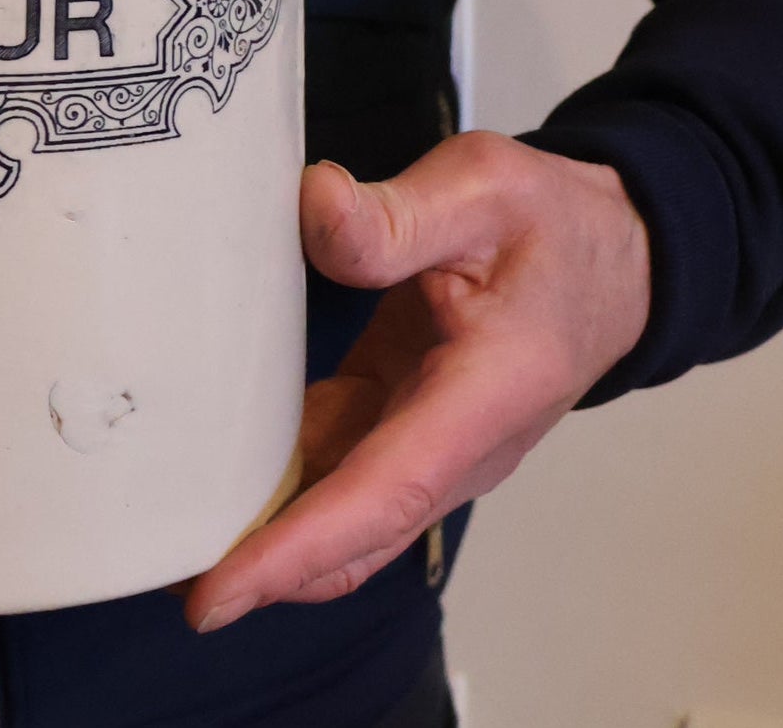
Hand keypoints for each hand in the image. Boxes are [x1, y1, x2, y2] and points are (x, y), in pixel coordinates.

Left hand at [186, 131, 649, 631]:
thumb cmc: (555, 226)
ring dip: (265, 528)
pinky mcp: (401, 411)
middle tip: (166, 576)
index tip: (221, 592)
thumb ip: (396, 212)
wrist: (616, 251)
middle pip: (353, 530)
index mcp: (483, 396)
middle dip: (263, 568)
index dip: (297, 549)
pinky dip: (280, 476)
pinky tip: (216, 463)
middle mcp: (456, 441)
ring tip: (172, 528)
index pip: (382, 494)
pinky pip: (336, 462)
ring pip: (340, 507)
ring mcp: (427, 435)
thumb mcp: (482, 190)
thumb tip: (315, 205)